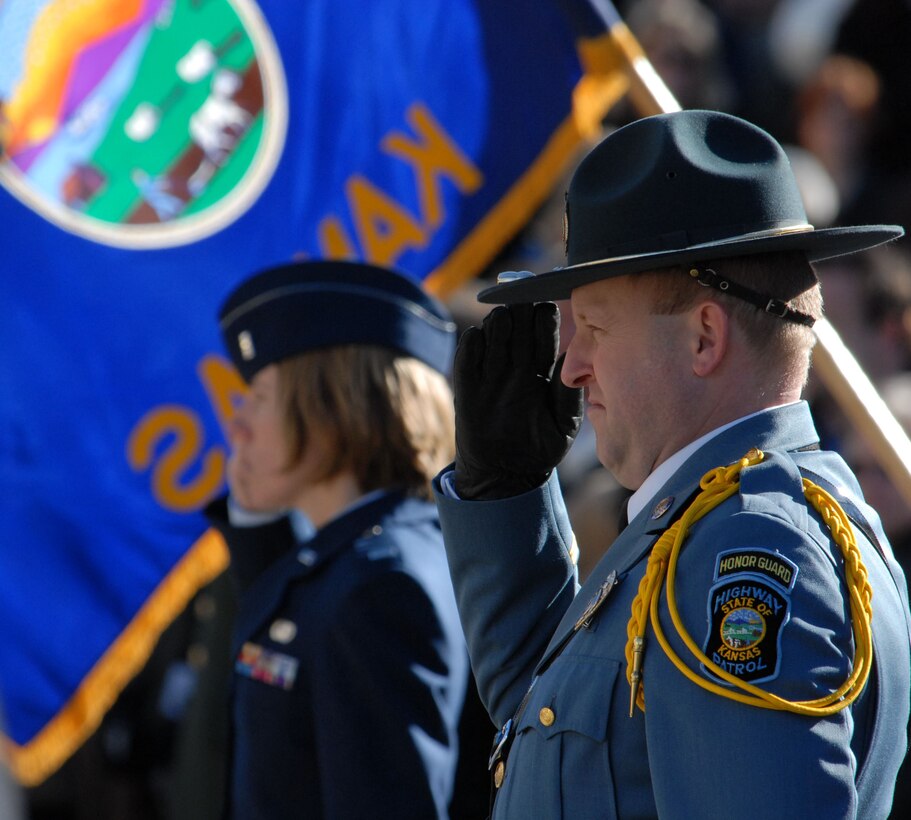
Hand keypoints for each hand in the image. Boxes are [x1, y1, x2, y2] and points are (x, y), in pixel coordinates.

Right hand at [453, 302, 582, 499]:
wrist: (506, 474)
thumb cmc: (540, 448)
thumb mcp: (562, 425)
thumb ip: (567, 394)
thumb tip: (568, 360)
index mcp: (544, 368)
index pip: (544, 328)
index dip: (544, 316)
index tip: (546, 310)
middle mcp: (518, 364)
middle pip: (518, 321)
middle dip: (520, 311)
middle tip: (522, 308)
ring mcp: (491, 372)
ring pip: (494, 330)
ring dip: (498, 322)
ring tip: (503, 323)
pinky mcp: (467, 385)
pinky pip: (467, 353)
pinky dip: (473, 342)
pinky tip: (480, 340)